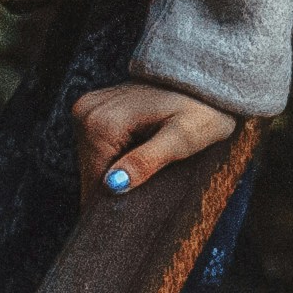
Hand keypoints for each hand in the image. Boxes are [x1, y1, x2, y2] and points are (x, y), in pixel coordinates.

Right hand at [74, 79, 237, 201]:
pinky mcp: (95, 109)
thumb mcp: (182, 138)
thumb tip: (113, 185)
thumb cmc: (202, 109)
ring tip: (147, 169)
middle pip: (91, 173)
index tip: (136, 214)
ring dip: (117, 173)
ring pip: (94, 162)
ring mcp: (88, 108)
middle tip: (148, 192)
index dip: (115, 204)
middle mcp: (87, 112)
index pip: (94, 182)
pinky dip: (116, 158)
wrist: (205, 78)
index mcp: (103, 121)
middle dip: (117, 187)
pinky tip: (138, 154)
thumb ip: (147, 160)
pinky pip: (98, 147)